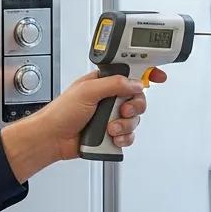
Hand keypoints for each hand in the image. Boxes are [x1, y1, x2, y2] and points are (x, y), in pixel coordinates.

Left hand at [0, 68, 166, 181]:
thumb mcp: (88, 91)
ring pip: (134, 119)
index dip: (146, 73)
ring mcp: (110, 116)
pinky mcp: (110, 133)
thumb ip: (114, 84)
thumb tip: (135, 84)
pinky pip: (128, 135)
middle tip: (122, 110)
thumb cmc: (61, 112)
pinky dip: (123, 138)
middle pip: (137, 99)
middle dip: (134, 107)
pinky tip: (112, 138)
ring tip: (110, 128)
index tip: (158, 77)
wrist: (52, 139)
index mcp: (103, 82)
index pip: (130, 73)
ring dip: (125, 125)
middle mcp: (108, 98)